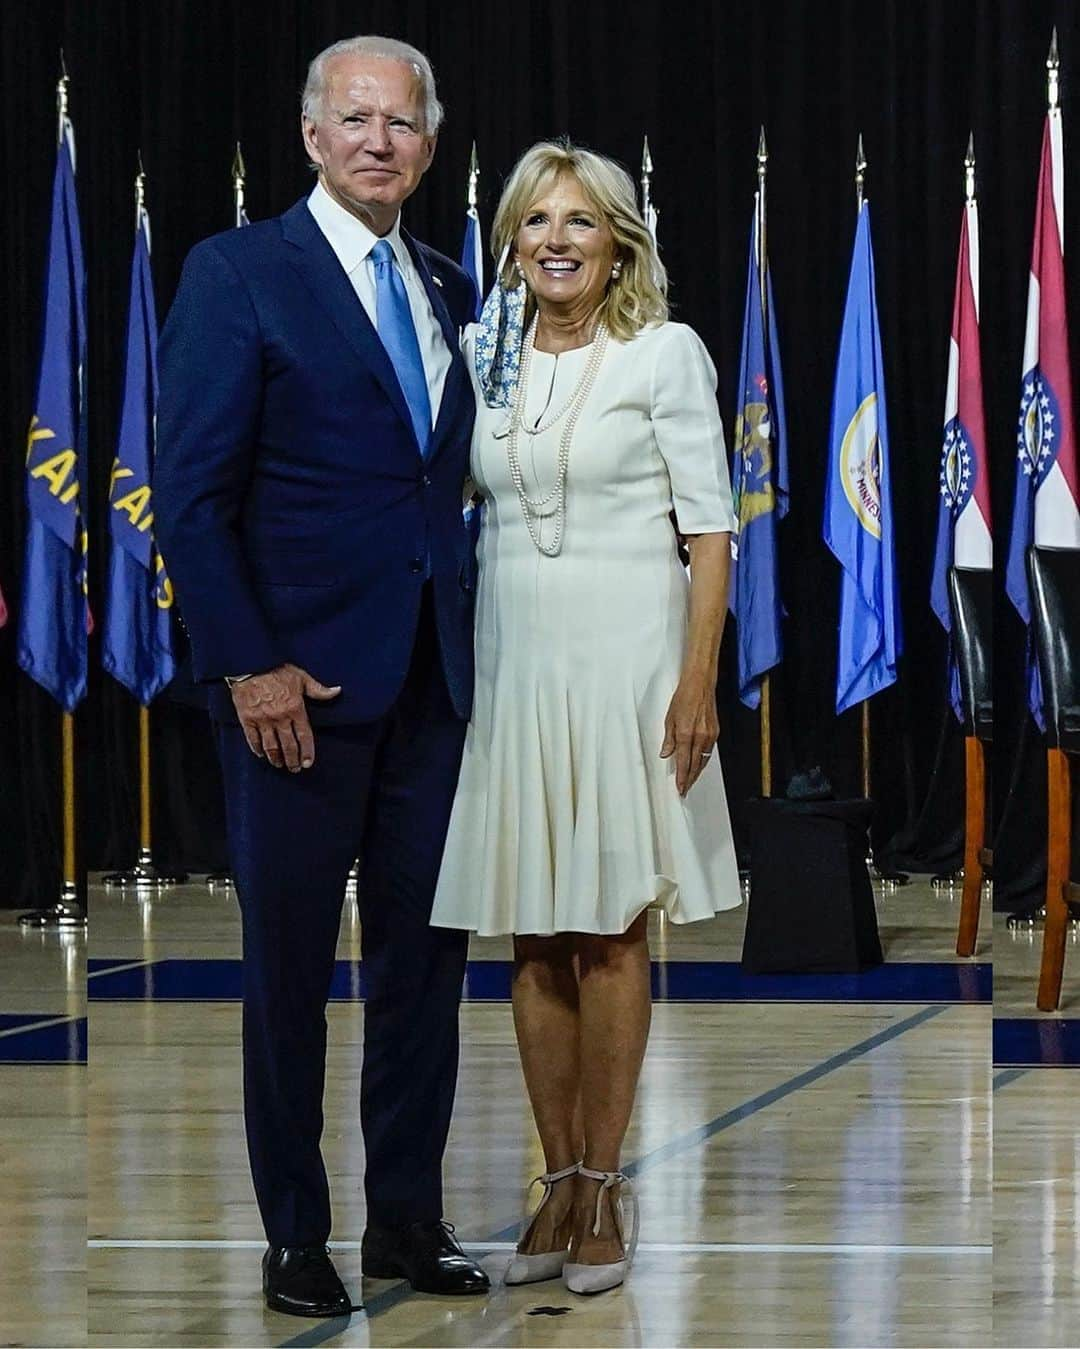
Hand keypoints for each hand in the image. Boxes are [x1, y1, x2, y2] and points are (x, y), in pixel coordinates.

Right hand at [230, 663, 341, 771]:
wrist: (251, 663)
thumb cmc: (277, 668)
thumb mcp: (301, 677)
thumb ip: (318, 689)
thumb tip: (337, 691)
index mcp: (295, 708)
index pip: (304, 736)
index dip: (307, 751)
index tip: (308, 763)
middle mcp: (280, 718)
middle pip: (288, 745)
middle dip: (292, 760)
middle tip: (295, 769)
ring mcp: (263, 720)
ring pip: (270, 746)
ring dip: (276, 758)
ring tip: (280, 765)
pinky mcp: (247, 718)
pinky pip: (252, 739)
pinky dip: (257, 749)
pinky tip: (261, 755)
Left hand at [660, 674, 719, 796]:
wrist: (700, 684)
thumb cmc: (684, 697)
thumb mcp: (669, 717)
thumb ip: (668, 738)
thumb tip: (666, 753)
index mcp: (686, 733)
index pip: (684, 762)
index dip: (682, 777)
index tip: (680, 788)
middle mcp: (700, 736)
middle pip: (695, 765)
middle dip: (690, 779)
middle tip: (685, 788)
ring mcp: (710, 735)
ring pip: (704, 760)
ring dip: (697, 771)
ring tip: (691, 780)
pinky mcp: (716, 731)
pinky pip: (709, 751)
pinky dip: (703, 760)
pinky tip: (699, 763)